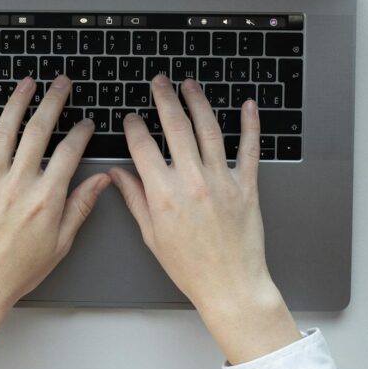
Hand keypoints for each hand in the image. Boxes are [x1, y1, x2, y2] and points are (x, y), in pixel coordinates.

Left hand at [0, 75, 109, 368]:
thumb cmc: (19, 271)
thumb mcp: (61, 243)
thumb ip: (80, 207)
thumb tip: (101, 181)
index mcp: (46, 198)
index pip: (69, 152)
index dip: (81, 133)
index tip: (87, 123)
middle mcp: (18, 184)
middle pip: (38, 131)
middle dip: (52, 102)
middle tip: (61, 84)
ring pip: (4, 132)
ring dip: (16, 104)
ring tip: (26, 84)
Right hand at [108, 75, 300, 364]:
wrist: (230, 286)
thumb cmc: (190, 267)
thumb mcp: (152, 235)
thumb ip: (135, 199)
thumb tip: (117, 175)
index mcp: (164, 195)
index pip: (143, 147)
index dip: (134, 127)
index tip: (131, 118)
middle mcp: (192, 182)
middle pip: (175, 127)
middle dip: (164, 98)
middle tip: (159, 82)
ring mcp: (222, 181)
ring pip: (209, 129)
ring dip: (198, 102)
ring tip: (190, 85)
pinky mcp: (246, 186)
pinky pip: (249, 148)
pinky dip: (250, 125)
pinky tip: (248, 106)